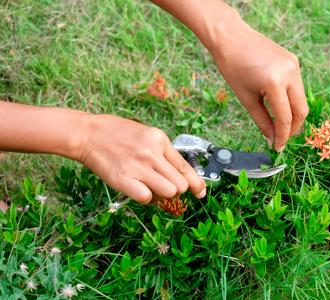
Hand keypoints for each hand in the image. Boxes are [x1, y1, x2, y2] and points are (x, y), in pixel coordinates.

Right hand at [78, 114, 205, 203]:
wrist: (88, 133)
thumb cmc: (117, 134)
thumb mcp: (146, 135)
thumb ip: (162, 152)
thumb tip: (180, 174)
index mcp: (160, 140)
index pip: (186, 167)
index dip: (196, 183)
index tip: (200, 192)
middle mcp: (152, 153)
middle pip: (180, 184)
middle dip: (176, 190)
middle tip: (163, 186)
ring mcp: (138, 167)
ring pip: (168, 192)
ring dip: (162, 195)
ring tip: (150, 187)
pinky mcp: (123, 179)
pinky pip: (146, 198)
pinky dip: (145, 198)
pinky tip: (137, 189)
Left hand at [212, 24, 308, 151]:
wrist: (232, 38)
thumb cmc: (233, 68)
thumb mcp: (247, 99)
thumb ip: (262, 122)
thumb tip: (272, 140)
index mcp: (274, 83)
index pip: (285, 118)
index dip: (282, 136)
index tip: (277, 148)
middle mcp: (290, 73)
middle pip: (301, 110)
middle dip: (293, 128)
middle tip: (281, 138)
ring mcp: (295, 65)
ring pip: (301, 99)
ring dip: (293, 114)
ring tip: (279, 124)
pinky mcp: (294, 61)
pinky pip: (297, 86)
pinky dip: (291, 99)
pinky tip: (279, 105)